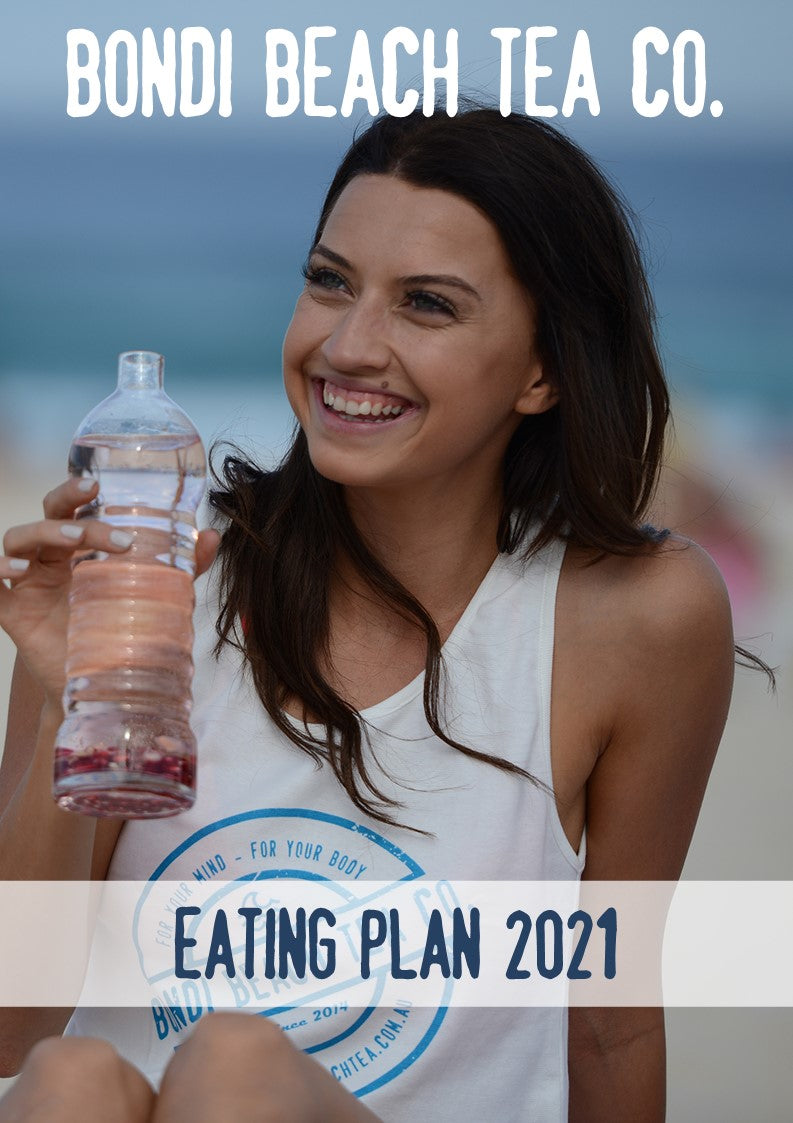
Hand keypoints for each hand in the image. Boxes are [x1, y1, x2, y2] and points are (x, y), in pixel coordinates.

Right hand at [0, 478, 218, 709]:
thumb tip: (212, 535)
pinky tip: (13, 569)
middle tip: (96, 519)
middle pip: (47, 518)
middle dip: (67, 510)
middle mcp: (51, 560)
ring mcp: (30, 584)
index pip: (71, 507)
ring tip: (69, 542)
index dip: (76, 491)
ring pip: (17, 540)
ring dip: (40, 533)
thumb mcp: (157, 596)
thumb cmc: (125, 631)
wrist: (107, 687)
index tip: (98, 486)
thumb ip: (181, 567)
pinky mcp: (14, 613)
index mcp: (79, 549)